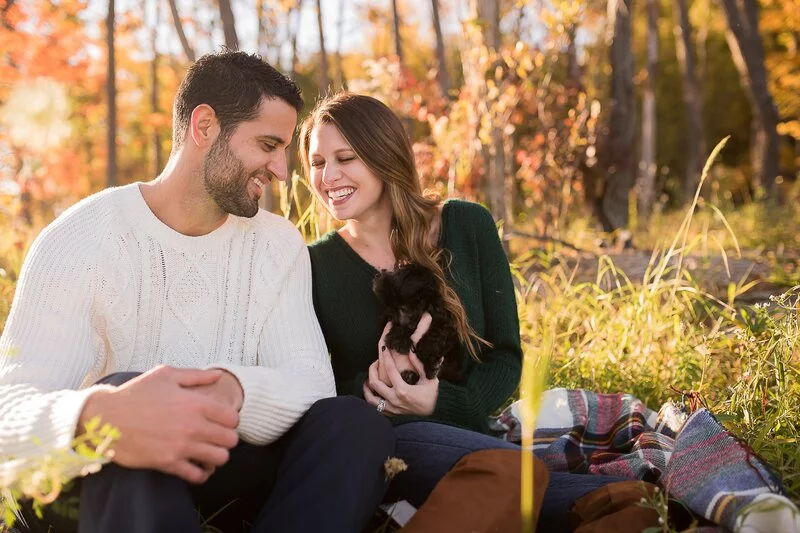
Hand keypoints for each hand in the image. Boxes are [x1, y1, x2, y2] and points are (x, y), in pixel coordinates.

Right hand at [78, 365, 239, 484]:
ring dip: (216, 456)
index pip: (233, 419)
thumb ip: (196, 376)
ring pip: (220, 459)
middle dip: (227, 439)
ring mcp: (182, 446)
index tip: (221, 422)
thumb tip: (217, 377)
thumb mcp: (165, 375)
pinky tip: (195, 466)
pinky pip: (197, 476)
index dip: (230, 421)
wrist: (105, 418)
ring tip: (207, 452)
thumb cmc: (135, 394)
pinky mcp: (168, 463)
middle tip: (216, 438)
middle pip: (231, 440)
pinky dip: (200, 473)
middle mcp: (193, 426)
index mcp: (196, 403)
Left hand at [364, 313, 438, 415]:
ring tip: (369, 378)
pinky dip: (371, 398)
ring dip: (367, 386)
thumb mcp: (430, 379)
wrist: (434, 414)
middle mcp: (394, 399)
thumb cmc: (432, 396)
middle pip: (374, 382)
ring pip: (370, 397)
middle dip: (372, 369)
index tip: (384, 349)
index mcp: (402, 390)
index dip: (385, 356)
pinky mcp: (391, 413)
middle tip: (376, 362)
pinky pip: (375, 407)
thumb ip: (420, 365)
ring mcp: (391, 408)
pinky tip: (372, 392)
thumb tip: (412, 350)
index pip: (389, 369)